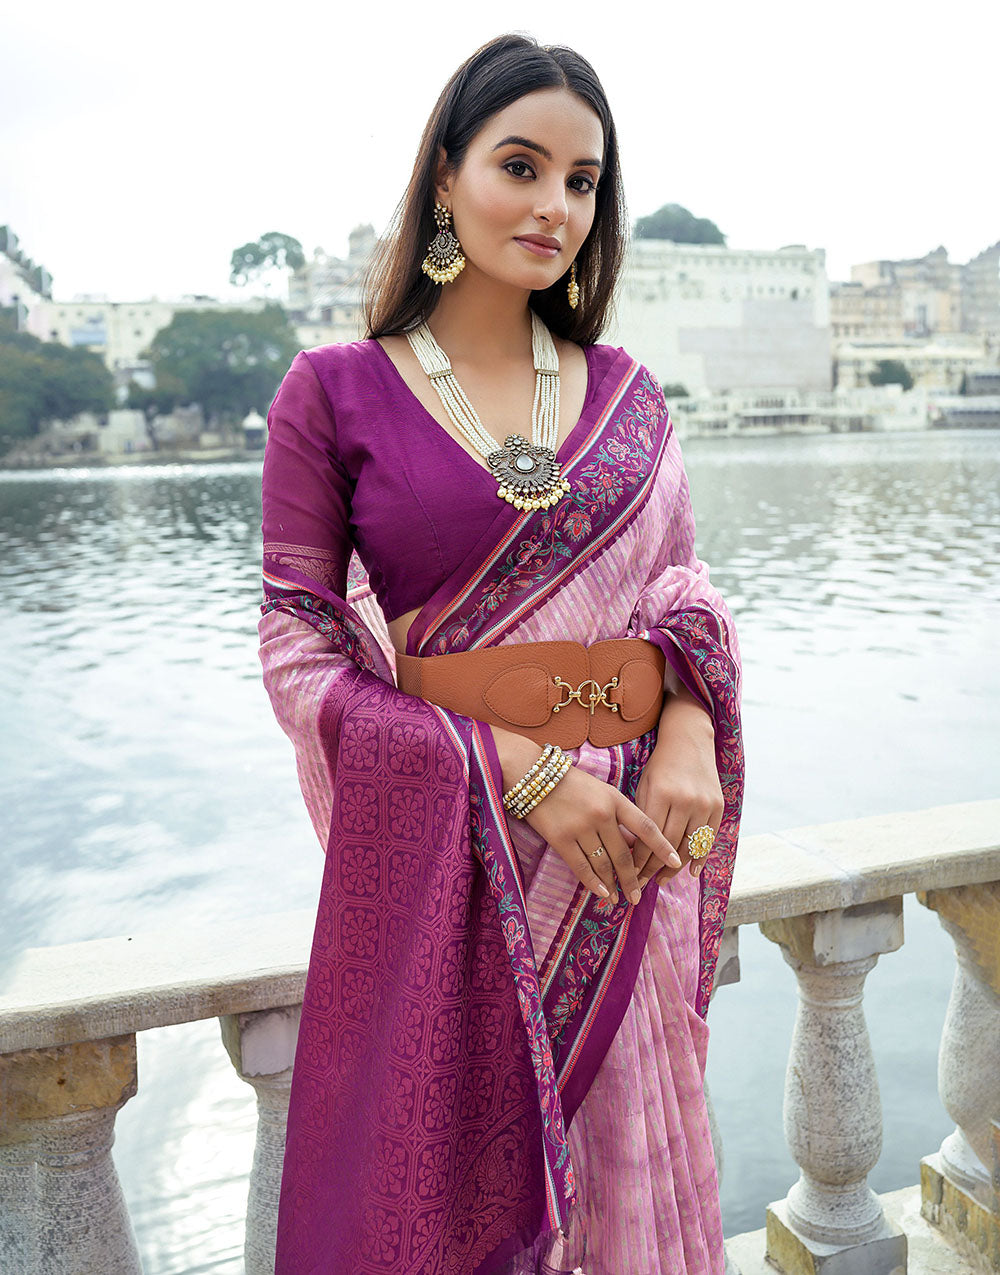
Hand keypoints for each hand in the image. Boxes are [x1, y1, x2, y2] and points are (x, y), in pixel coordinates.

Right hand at [491, 726, 680, 905]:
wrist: (533, 775)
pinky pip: (581, 867)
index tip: (676, 861)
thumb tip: (635, 847)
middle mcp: (601, 814)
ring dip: (613, 884)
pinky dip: (593, 882)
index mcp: (615, 799)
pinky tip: (602, 893)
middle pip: (624, 854)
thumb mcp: (601, 791)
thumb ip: (618, 815)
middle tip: (639, 895)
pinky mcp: (561, 839)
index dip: (662, 846)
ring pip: (603, 863)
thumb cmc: (571, 783)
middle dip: (633, 878)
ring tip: (620, 897)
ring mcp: (581, 827)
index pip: (646, 827)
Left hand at [633, 688, 722, 886]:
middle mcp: (685, 800)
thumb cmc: (660, 765)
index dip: (639, 859)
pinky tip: (691, 871)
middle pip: (669, 845)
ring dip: (675, 867)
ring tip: (662, 880)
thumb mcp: (645, 785)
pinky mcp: (718, 807)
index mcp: (662, 794)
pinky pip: (708, 838)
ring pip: (689, 846)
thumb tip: (633, 850)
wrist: (690, 741)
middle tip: (642, 883)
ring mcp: (704, 804)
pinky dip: (700, 857)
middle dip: (653, 867)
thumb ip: (642, 815)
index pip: (649, 837)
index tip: (630, 874)